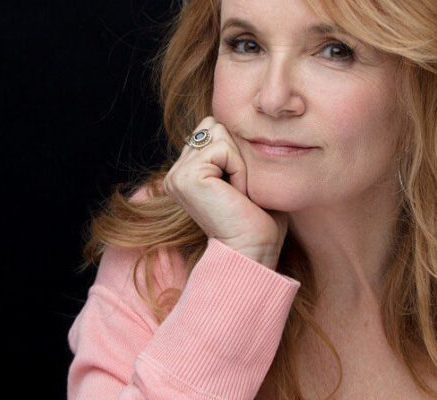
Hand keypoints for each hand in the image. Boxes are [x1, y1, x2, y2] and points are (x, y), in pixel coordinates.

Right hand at [163, 116, 287, 269]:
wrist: (253, 250)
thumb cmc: (259, 220)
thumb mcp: (246, 178)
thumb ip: (237, 151)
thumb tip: (246, 122)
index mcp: (187, 173)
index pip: (214, 129)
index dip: (237, 152)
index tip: (241, 188)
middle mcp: (177, 173)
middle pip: (215, 125)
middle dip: (237, 153)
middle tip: (241, 190)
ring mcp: (177, 174)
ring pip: (219, 133)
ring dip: (239, 162)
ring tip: (239, 192)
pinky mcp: (186, 176)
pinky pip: (222, 148)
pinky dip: (239, 169)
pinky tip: (237, 194)